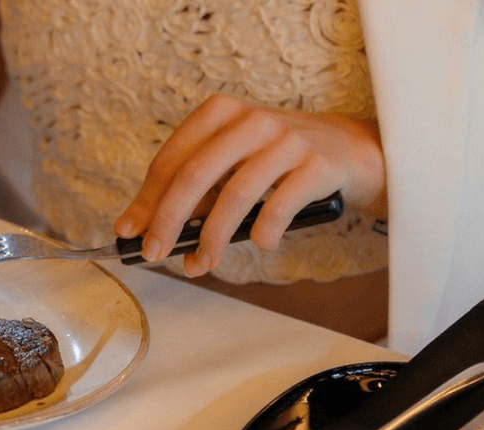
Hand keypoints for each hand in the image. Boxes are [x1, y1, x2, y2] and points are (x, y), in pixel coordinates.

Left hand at [114, 94, 385, 276]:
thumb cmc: (279, 160)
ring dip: (213, 237)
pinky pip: (280, 205)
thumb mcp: (234, 161)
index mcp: (221, 112)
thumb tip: (144, 227)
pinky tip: (261, 244)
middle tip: (154, 253)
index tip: (130, 232)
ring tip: (202, 263)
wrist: (353, 149)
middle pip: (195, 175)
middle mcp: (251, 120)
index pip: (172, 159)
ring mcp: (286, 140)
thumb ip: (195, 187)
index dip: (147, 199)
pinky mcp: (317, 164)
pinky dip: (264, 232)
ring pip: (235, 195)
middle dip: (168, 220)